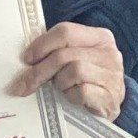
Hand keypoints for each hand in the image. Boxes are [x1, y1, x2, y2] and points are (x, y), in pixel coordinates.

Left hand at [9, 21, 125, 119]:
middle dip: (41, 70)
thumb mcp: (76, 59)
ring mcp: (111, 75)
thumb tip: (26, 59)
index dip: (42, 45)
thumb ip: (58, 51)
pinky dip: (71, 96)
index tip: (27, 59)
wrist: (111, 106)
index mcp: (99, 37)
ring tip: (61, 88)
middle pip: (64, 54)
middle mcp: (108, 53)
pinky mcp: (109, 96)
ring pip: (73, 70)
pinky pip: (81, 91)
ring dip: (60, 82)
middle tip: (26, 83)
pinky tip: (72, 98)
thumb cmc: (88, 80)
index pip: (65, 31)